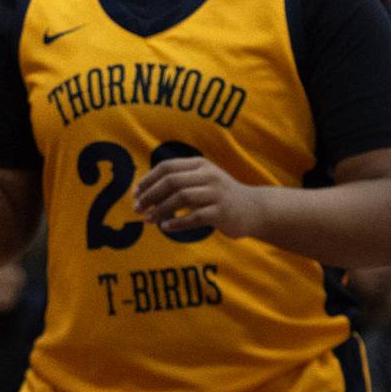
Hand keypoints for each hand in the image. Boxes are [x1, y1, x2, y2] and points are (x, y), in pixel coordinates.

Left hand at [133, 154, 262, 238]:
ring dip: (160, 209)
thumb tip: (144, 191)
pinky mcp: (221, 212)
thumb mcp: (202, 180)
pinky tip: (166, 227)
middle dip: (150, 195)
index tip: (135, 193)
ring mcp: (216, 193)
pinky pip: (194, 217)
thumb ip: (179, 181)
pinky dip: (177, 222)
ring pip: (180, 197)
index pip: (167, 167)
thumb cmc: (220, 196)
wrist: (255, 209)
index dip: (148, 180)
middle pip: (171, 181)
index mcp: (199, 164)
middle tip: (137, 208)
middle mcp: (207, 175)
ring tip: (148, 220)